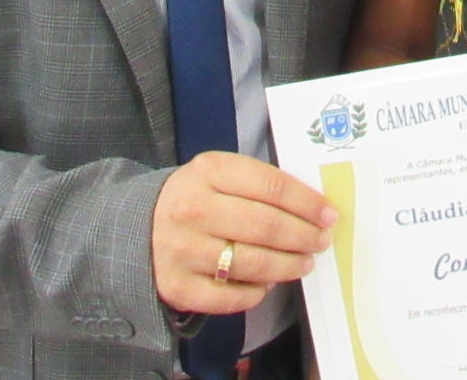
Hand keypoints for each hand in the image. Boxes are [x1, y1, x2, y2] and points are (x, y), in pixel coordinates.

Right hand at [152, 151, 336, 312]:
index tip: (329, 214)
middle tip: (321, 242)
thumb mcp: (219, 174)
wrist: (137, 227)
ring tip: (304, 264)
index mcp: (208, 171)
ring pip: (252, 263)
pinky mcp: (178, 286)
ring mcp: (183, 249)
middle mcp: (193, 209)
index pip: (272, 186)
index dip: (307, 203)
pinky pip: (231, 296)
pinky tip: (267, 283)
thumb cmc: (194, 197)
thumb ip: (258, 185)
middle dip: (303, 236)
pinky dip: (256, 292)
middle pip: (266, 225)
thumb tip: (313, 209)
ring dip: (288, 266)